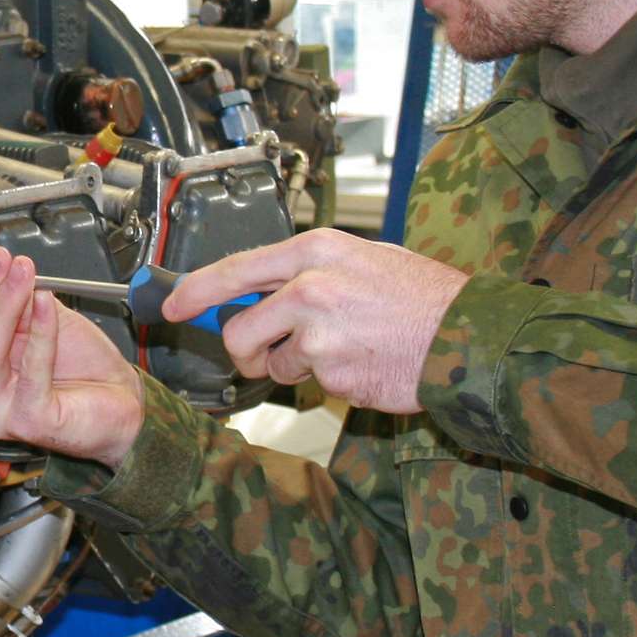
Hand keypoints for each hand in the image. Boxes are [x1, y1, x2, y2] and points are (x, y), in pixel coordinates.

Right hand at [0, 240, 146, 469]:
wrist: (120, 399)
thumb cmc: (79, 366)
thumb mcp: (36, 318)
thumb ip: (8, 295)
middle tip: (0, 258)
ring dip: (5, 303)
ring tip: (23, 273)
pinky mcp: (28, 421)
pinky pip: (32, 369)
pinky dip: (41, 331)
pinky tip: (47, 302)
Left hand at [162, 232, 468, 414]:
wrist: (466, 335)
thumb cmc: (422, 298)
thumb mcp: (362, 260)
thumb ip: (308, 272)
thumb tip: (257, 291)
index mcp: (316, 252)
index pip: (235, 270)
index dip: (194, 292)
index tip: (171, 307)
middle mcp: (310, 287)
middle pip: (237, 329)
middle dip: (244, 351)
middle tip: (263, 355)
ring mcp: (318, 333)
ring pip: (272, 364)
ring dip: (294, 368)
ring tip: (341, 351)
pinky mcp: (331, 373)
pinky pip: (309, 384)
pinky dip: (329, 382)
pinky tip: (362, 364)